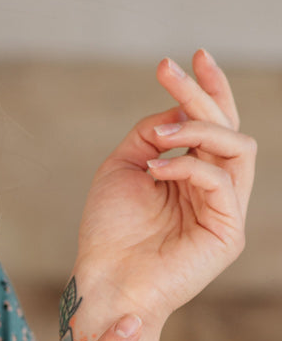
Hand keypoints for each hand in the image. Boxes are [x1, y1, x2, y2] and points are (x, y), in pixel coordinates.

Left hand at [74, 50, 254, 323]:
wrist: (104, 284)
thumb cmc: (108, 233)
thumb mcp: (123, 168)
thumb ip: (151, 135)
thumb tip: (177, 108)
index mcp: (194, 176)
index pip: (215, 125)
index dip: (208, 88)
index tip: (189, 57)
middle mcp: (216, 191)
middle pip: (229, 128)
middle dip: (202, 93)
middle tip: (170, 68)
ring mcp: (226, 212)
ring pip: (236, 147)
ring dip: (197, 127)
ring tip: (159, 132)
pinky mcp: (228, 233)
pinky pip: (220, 181)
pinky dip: (187, 166)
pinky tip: (156, 170)